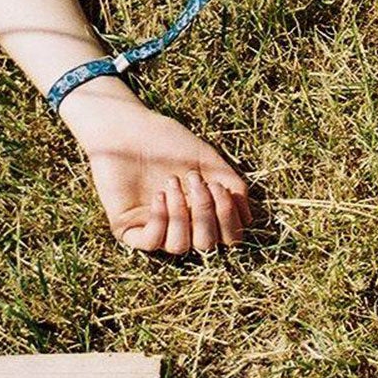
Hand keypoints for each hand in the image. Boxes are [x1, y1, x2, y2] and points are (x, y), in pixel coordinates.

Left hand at [62, 89, 254, 253]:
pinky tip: (158, 195)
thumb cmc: (169, 143)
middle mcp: (182, 226)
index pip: (227, 237)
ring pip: (179, 247)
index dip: (228, 218)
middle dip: (205, 211)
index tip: (220, 186)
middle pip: (206, 245)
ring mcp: (155, 229)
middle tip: (193, 180)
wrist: (130, 130)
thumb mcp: (210, 163)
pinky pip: (151, 242)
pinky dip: (160, 219)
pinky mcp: (128, 229)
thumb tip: (248, 220)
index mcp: (203, 213)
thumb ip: (234, 188)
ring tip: (171, 182)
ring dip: (181, 214)